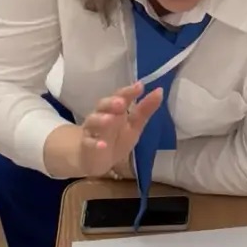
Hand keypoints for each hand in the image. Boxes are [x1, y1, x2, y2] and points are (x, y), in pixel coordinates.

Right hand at [41, 82, 163, 179]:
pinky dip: (95, 144)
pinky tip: (102, 145)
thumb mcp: (134, 126)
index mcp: (115, 109)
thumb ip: (145, 110)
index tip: (140, 86)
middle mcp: (101, 115)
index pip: (120, 96)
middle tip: (121, 102)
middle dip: (112, 103)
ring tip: (110, 120)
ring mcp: (92, 130)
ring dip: (101, 120)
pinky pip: (89, 143)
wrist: (97, 160)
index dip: (129, 91)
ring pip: (93, 121)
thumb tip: (160, 91)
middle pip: (103, 105)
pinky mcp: (86, 145)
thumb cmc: (117, 139)